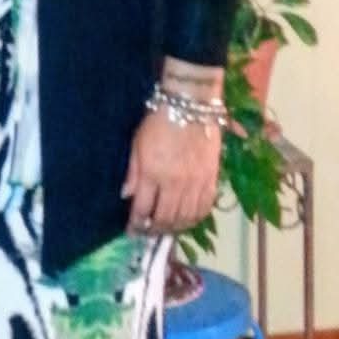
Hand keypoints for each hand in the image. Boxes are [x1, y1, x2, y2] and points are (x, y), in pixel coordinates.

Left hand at [121, 112, 220, 234]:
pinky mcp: (212, 178)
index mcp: (153, 174)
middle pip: (165, 218)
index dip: (135, 224)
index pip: (143, 209)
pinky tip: (188, 220)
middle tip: (147, 232)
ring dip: (174, 228)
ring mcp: (195, 182)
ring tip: (166, 229)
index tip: (131, 230)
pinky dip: (196, 218)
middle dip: (153, 230)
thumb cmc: (159, 121)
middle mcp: (174, 183)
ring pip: (186, 217)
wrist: (191, 105)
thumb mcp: (137, 144)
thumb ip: (133, 173)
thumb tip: (126, 196)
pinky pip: (205, 207)